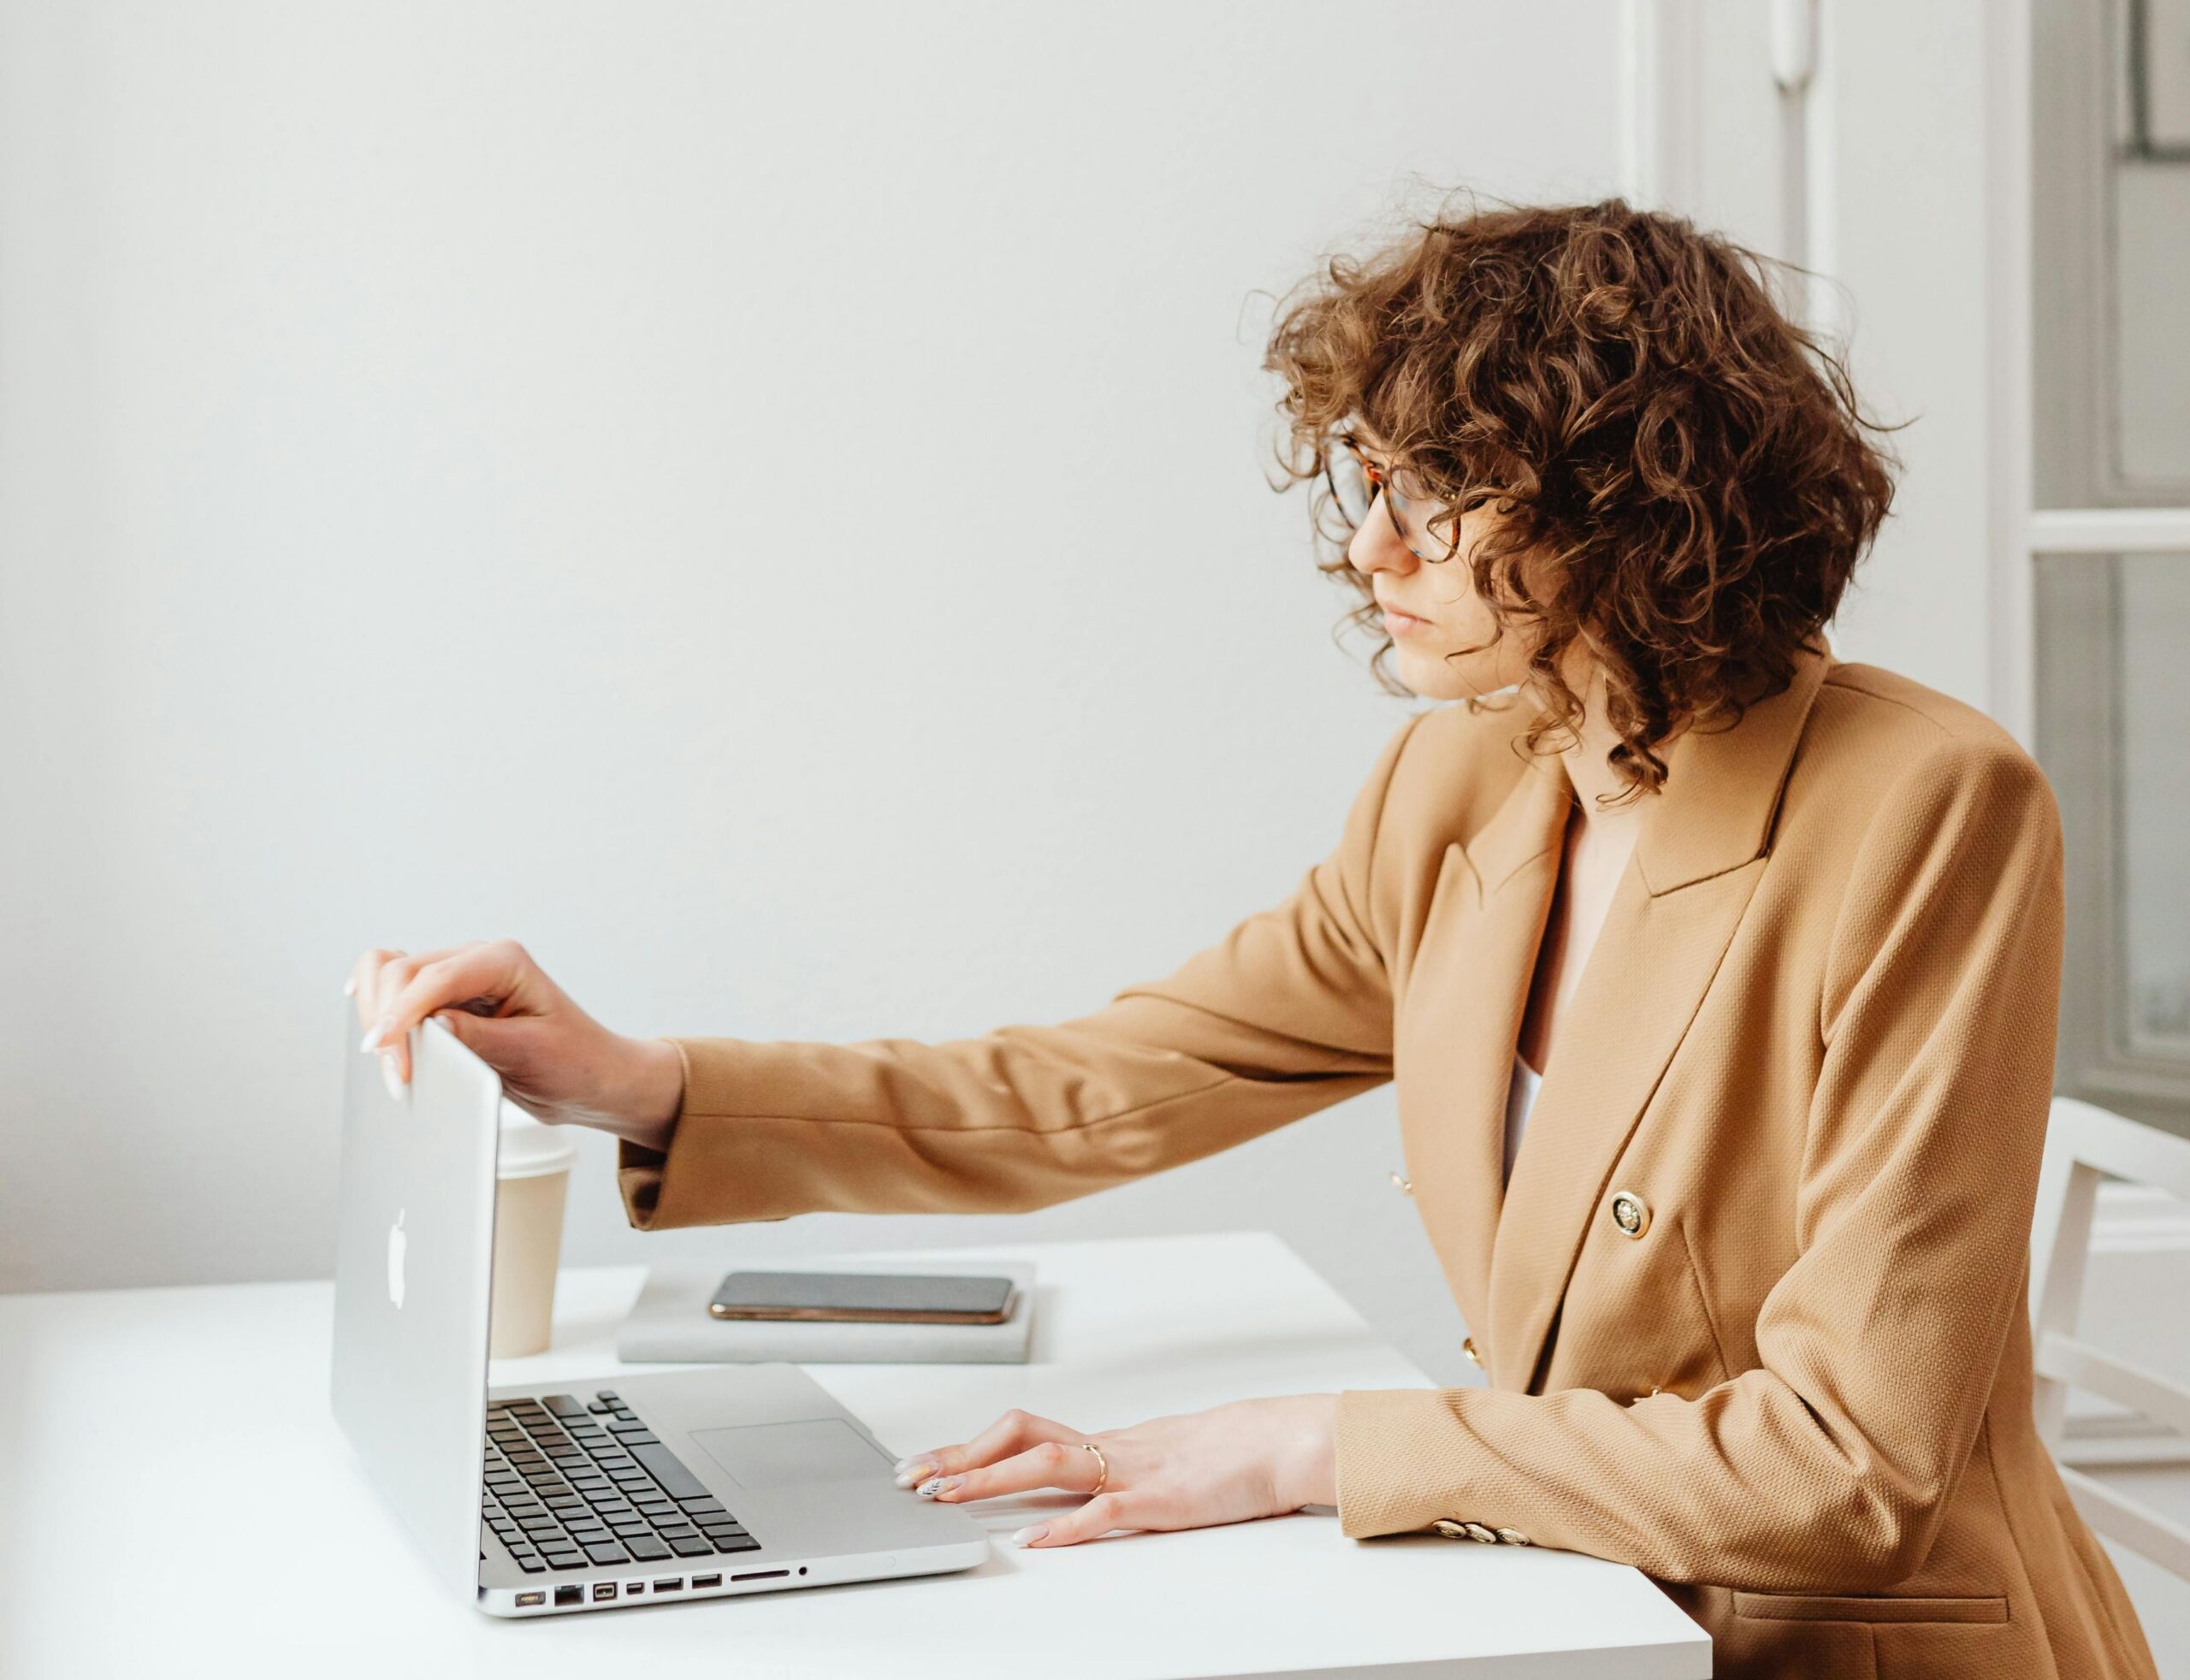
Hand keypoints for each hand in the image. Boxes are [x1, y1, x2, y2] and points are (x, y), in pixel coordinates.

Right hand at [347, 939, 683, 1150]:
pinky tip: (369, 1022)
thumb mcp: (531, 1055)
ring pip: (388, 970)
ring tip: (383, 1059)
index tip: (390, 1057)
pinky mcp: (447, 998)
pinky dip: (377, 1004)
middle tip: (393, 1075)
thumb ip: (479, 1039)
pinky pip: (396, 987)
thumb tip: (429, 1026)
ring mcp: (459, 976)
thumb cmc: (574, 1063)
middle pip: (401, 970)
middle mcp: (478, 960)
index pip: (436, 978)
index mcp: (505, 961)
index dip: (404, 1016)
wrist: (592, 1078)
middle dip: (386, 1020)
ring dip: (375, 1011)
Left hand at [890, 1395, 1336, 1548]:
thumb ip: (1115, 1473)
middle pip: (1020, 1437)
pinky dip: (1066, 1526)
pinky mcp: (1161, 1501)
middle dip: (960, 1458)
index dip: (968, 1447)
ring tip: (949, 1497)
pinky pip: (1104, 1510)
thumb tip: (1071, 1492)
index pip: (1021, 1431)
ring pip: (1048, 1465)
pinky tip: (1034, 1540)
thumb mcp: (1159, 1459)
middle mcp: (1109, 1449)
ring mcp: (1132, 1471)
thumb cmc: (1228, 1454)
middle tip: (913, 1478)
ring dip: (991, 1480)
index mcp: (1106, 1443)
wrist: (1281, 1442)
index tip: (925, 1464)